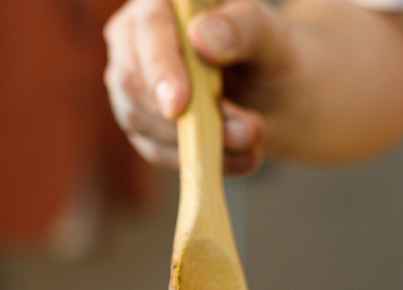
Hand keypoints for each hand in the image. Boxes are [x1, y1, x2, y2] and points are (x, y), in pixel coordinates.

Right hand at [103, 0, 294, 174]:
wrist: (270, 89)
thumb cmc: (269, 52)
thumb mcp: (271, 37)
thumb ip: (244, 29)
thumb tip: (202, 39)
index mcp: (163, 1)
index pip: (149, 28)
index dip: (160, 69)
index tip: (179, 106)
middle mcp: (135, 36)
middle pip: (132, 80)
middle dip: (186, 118)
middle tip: (245, 133)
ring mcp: (131, 80)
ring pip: (139, 120)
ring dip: (196, 143)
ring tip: (251, 143)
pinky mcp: (139, 120)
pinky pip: (153, 149)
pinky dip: (195, 160)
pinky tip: (238, 158)